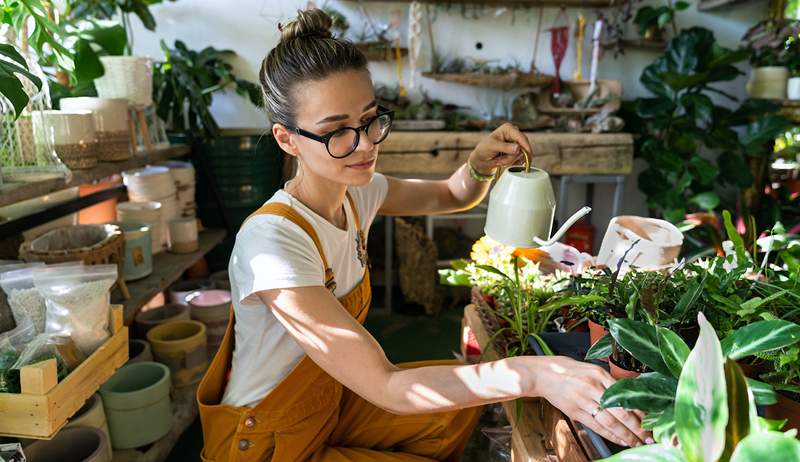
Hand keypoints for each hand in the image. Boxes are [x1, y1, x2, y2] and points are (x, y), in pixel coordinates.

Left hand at [468, 123, 532, 174]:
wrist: (481, 159)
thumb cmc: (484, 150)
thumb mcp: (492, 147)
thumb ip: (505, 147)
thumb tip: (518, 148)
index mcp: (508, 128)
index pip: (521, 138)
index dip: (526, 147)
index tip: (528, 157)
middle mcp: (514, 133)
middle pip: (523, 147)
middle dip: (513, 156)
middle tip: (501, 160)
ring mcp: (516, 142)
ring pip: (522, 154)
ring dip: (511, 160)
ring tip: (500, 160)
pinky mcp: (517, 150)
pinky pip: (520, 158)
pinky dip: (513, 162)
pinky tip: (504, 161)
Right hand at [532, 356, 652, 447]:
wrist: (541, 373)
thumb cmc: (565, 369)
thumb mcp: (589, 368)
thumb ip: (606, 381)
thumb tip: (626, 397)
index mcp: (599, 373)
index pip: (625, 396)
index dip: (640, 411)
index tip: (651, 422)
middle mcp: (592, 386)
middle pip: (620, 411)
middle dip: (637, 427)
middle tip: (649, 438)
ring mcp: (582, 399)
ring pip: (609, 421)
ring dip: (626, 435)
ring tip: (637, 443)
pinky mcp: (574, 410)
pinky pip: (595, 426)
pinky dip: (609, 435)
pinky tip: (619, 440)